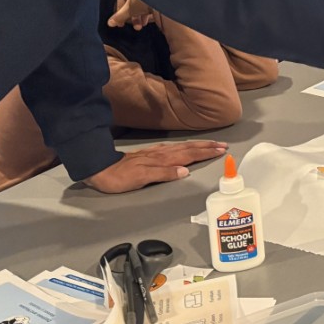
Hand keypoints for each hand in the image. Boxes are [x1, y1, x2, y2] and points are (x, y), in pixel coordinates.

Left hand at [83, 140, 226, 191]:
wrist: (100, 168)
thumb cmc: (120, 178)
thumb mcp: (141, 179)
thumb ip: (164, 174)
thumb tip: (185, 171)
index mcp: (162, 160)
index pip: (189, 155)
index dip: (205, 152)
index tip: (221, 150)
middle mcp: (161, 154)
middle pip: (188, 148)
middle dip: (206, 146)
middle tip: (223, 145)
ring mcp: (155, 153)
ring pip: (182, 147)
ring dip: (198, 145)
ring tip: (210, 144)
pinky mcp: (149, 154)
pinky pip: (172, 148)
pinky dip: (183, 147)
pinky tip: (184, 147)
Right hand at [107, 0, 155, 29]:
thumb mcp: (128, 9)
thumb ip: (119, 17)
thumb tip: (109, 23)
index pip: (120, 2)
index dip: (119, 14)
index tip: (121, 25)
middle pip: (131, 6)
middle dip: (133, 18)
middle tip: (136, 27)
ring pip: (140, 6)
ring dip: (140, 17)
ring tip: (143, 25)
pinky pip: (149, 5)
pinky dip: (148, 13)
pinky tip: (149, 20)